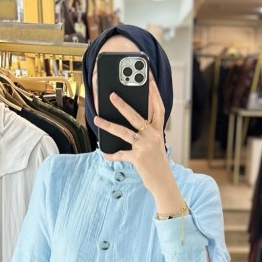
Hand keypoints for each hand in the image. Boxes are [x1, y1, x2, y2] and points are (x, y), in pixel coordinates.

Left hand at [94, 81, 177, 199]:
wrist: (163, 182)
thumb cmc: (157, 161)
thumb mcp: (155, 144)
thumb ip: (146, 131)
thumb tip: (127, 120)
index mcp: (158, 130)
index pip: (158, 107)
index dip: (154, 93)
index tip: (149, 79)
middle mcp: (153, 136)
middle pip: (136, 116)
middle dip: (123, 105)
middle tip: (111, 95)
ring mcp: (145, 146)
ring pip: (124, 132)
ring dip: (109, 125)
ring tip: (98, 119)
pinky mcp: (138, 157)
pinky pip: (120, 154)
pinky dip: (111, 154)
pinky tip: (103, 153)